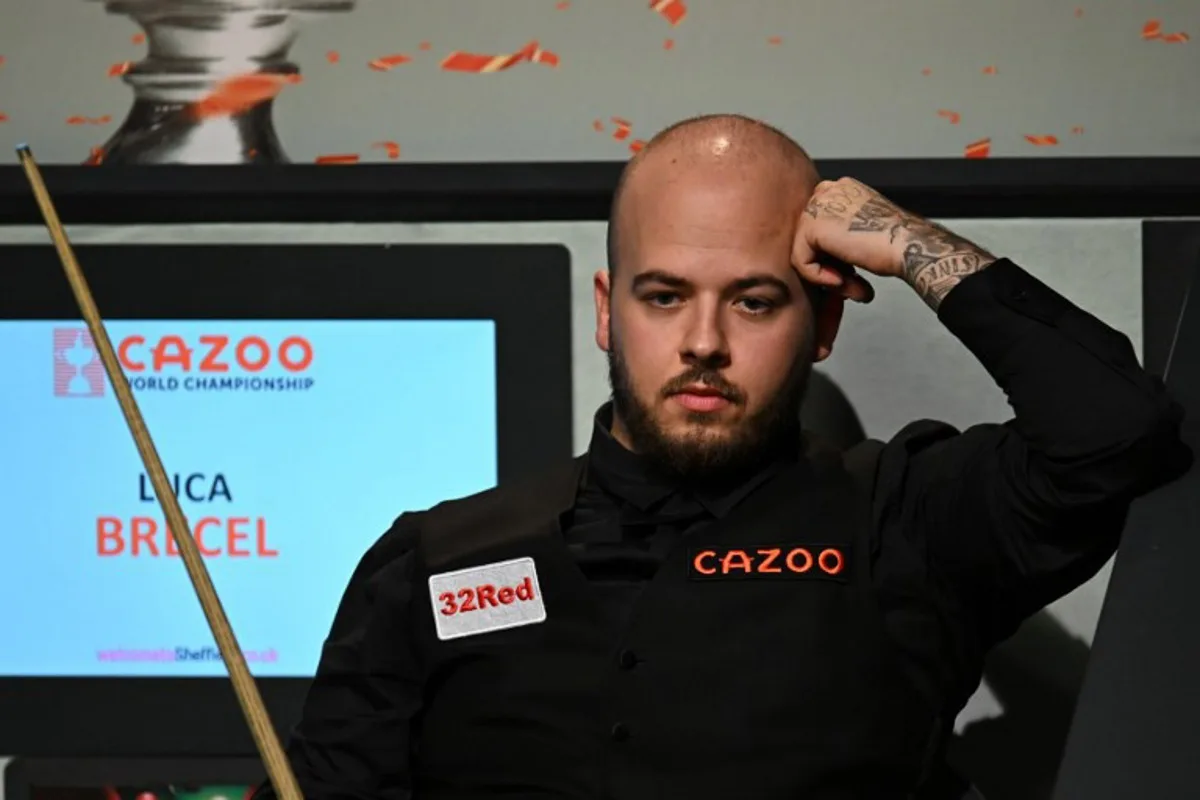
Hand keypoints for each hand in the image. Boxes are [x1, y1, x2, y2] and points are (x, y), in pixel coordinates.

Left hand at [792, 178, 994, 309]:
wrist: (910, 244)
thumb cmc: (896, 242)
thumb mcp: (862, 231)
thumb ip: (838, 237)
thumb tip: (818, 259)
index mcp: (841, 189)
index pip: (820, 227)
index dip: (834, 255)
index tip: (852, 271)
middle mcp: (827, 191)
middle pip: (810, 239)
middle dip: (829, 266)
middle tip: (852, 283)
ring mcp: (818, 206)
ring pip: (804, 250)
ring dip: (826, 275)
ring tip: (851, 285)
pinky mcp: (811, 226)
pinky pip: (800, 261)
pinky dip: (818, 278)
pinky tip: (841, 280)